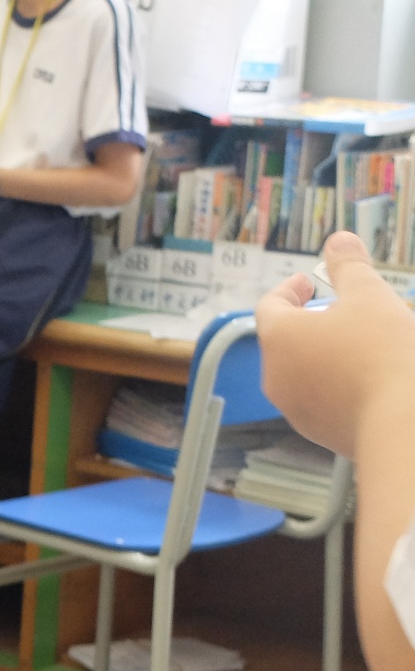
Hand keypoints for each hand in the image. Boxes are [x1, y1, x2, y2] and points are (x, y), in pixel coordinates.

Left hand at [254, 231, 414, 459]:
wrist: (400, 425)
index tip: (312, 282)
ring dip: (324, 352)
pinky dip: (335, 380)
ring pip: (302, 369)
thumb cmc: (382, 352)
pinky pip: (319, 396)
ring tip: (362, 343)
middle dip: (312, 320)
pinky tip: (369, 376)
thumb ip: (350, 266)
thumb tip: (338, 240)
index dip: (290, 289)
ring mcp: (291, 407)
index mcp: (278, 337)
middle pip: (285, 338)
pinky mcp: (315, 430)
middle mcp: (274, 374)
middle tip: (345, 309)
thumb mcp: (370, 296)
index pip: (270, 304)